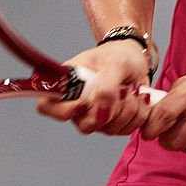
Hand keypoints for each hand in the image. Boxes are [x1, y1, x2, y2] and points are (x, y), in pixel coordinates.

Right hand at [36, 39, 152, 135]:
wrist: (136, 60)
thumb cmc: (118, 55)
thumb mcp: (114, 62)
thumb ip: (107, 86)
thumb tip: (102, 113)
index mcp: (66, 84)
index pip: (47, 106)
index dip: (63, 111)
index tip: (84, 103)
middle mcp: (76, 104)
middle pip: (86, 126)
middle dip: (111, 110)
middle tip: (123, 90)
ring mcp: (94, 116)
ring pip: (109, 129)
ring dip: (128, 110)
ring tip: (132, 89)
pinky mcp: (112, 123)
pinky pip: (124, 130)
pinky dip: (137, 115)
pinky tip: (138, 98)